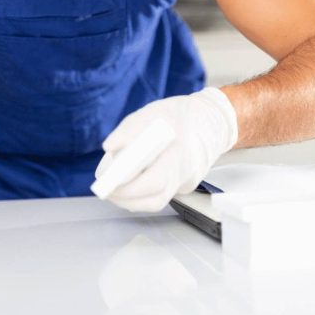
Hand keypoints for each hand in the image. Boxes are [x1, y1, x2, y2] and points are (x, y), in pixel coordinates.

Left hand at [95, 87, 237, 212]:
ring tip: (112, 190)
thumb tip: (109, 147)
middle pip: (154, 197)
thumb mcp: (152, 113)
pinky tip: (127, 187)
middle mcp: (185, 173)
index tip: (108, 182)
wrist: (209, 121)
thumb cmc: (179, 115)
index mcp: (179, 153)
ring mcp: (185, 182)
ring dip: (131, 201)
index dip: (129, 186)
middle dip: (125, 197)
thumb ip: (129, 130)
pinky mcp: (182, 186)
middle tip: (104, 188)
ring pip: (156, 202)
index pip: (154, 179)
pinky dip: (141, 196)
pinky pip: (160, 197)